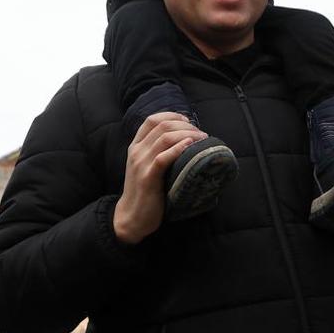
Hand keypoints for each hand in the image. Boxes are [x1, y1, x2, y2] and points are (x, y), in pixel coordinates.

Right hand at [113, 112, 203, 244]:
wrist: (131, 217)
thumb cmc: (144, 191)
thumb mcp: (146, 166)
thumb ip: (156, 152)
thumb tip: (181, 139)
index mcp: (135, 146)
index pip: (152, 120)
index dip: (172, 115)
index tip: (188, 120)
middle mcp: (136, 151)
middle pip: (162, 126)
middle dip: (185, 125)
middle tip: (200, 132)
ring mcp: (141, 164)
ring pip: (164, 138)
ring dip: (187, 134)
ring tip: (201, 139)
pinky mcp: (148, 178)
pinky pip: (163, 157)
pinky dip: (178, 149)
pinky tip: (189, 146)